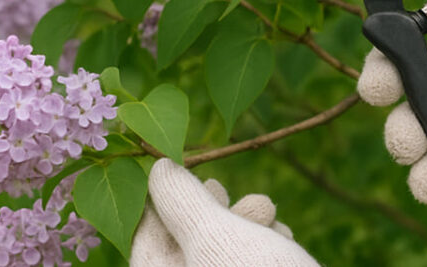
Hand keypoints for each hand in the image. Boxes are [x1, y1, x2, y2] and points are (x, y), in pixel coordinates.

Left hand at [130, 159, 318, 265]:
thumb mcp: (214, 236)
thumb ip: (182, 201)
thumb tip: (160, 169)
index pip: (145, 234)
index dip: (163, 197)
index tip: (182, 169)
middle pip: (184, 242)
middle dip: (210, 209)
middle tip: (221, 190)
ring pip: (221, 251)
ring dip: (243, 222)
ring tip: (266, 212)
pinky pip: (247, 264)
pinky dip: (262, 244)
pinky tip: (281, 238)